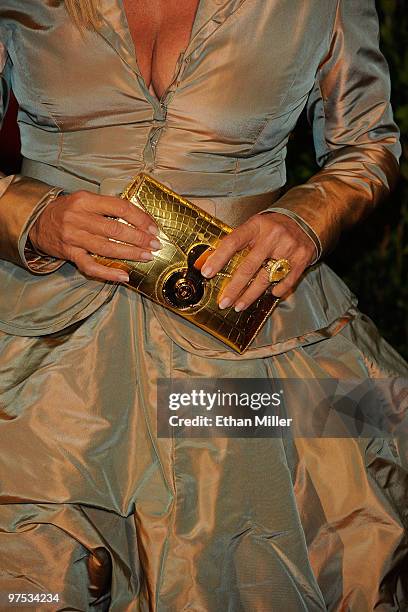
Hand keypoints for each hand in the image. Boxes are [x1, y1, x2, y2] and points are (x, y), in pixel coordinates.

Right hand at [29, 190, 160, 282]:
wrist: (37, 222)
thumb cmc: (67, 210)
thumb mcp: (85, 200)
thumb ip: (107, 206)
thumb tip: (139, 218)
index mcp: (85, 200)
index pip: (120, 207)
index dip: (140, 218)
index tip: (153, 227)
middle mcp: (78, 218)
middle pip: (115, 229)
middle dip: (139, 238)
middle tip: (155, 244)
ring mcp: (73, 237)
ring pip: (106, 248)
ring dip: (130, 253)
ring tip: (147, 256)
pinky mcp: (69, 254)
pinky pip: (91, 266)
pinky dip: (108, 273)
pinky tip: (123, 276)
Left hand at [199, 212, 316, 310]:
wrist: (304, 220)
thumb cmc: (272, 227)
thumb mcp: (253, 227)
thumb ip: (234, 243)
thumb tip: (208, 260)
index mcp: (256, 226)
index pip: (233, 242)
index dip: (218, 258)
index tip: (207, 273)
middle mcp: (272, 236)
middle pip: (249, 267)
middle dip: (234, 288)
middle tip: (224, 302)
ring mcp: (288, 247)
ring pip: (265, 278)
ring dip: (250, 295)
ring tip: (239, 305)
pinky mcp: (301, 258)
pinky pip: (286, 281)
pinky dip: (277, 290)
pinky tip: (269, 294)